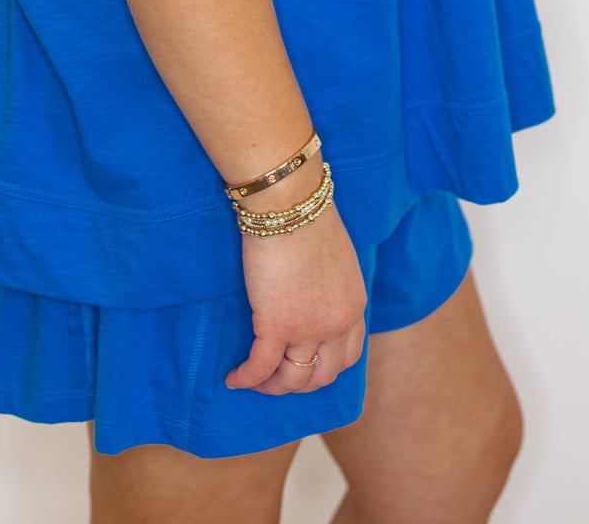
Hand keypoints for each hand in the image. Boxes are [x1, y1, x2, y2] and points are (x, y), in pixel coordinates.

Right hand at [223, 187, 367, 395]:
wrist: (289, 203)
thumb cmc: (308, 217)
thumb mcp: (338, 258)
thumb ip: (332, 285)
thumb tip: (314, 294)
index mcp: (354, 306)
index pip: (347, 356)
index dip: (325, 367)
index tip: (305, 364)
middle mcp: (336, 324)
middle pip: (321, 375)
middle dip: (298, 382)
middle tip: (277, 375)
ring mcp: (307, 328)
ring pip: (292, 378)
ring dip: (273, 385)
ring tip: (254, 379)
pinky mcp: (275, 325)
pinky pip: (260, 366)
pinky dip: (247, 378)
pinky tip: (234, 377)